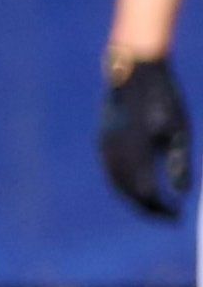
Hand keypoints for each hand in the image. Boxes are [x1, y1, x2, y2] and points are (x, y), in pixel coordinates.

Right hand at [101, 53, 192, 217]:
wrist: (134, 69)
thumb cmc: (164, 98)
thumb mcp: (180, 128)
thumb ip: (180, 161)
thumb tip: (184, 193)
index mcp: (137, 151)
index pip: (147, 194)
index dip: (162, 210)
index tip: (178, 217)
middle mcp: (116, 153)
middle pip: (129, 193)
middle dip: (148, 208)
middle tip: (167, 216)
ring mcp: (106, 146)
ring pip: (117, 184)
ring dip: (134, 198)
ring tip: (153, 205)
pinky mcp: (103, 140)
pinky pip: (111, 171)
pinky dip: (124, 185)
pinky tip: (136, 185)